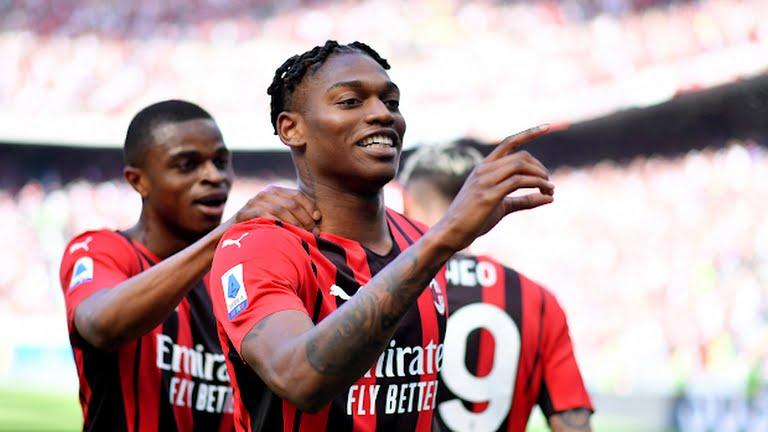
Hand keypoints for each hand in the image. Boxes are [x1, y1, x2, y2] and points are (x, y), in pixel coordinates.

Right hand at [234, 184, 320, 231]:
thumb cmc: (263, 228)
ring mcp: (254, 201)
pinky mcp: (245, 212)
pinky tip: (285, 233)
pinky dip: (278, 223)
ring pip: (280, 209)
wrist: (235, 235)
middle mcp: (265, 193)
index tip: (318, 219)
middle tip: (313, 234)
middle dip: (305, 219)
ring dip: (294, 224)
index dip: (310, 206)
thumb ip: (294, 214)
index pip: (297, 195)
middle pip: (291, 203)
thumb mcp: (280, 218)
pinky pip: (265, 215)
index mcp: (276, 191)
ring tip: (303, 236)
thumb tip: (318, 219)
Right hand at [432, 125, 553, 250]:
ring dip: (541, 177)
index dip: (529, 133)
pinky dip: (536, 186)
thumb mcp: (502, 206)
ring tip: (549, 190)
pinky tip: (546, 196)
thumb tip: (550, 198)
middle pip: (521, 157)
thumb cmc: (475, 220)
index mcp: (484, 167)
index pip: (509, 142)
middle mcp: (484, 170)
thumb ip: (523, 200)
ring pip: (520, 167)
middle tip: (549, 185)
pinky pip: (517, 182)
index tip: (547, 127)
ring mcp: (485, 181)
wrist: (451, 233)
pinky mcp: (488, 195)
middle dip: (540, 168)